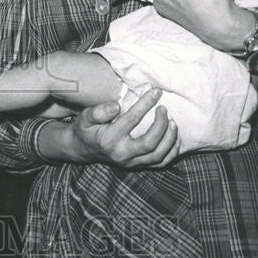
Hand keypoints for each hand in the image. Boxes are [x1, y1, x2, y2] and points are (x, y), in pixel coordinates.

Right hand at [43, 89, 179, 167]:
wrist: (84, 150)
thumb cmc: (86, 130)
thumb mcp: (85, 118)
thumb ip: (98, 112)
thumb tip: (116, 106)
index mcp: (109, 139)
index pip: (132, 120)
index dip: (145, 104)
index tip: (156, 91)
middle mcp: (122, 154)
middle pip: (149, 143)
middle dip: (161, 124)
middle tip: (164, 109)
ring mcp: (131, 162)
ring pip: (158, 155)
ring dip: (169, 138)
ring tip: (172, 121)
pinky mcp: (138, 166)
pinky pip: (160, 163)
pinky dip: (171, 151)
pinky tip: (173, 137)